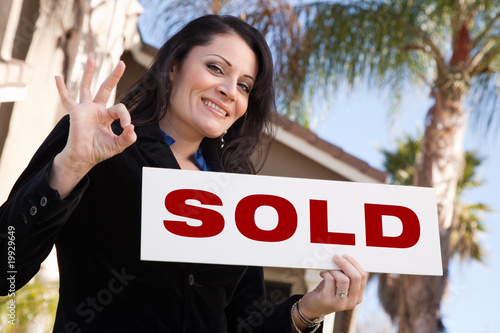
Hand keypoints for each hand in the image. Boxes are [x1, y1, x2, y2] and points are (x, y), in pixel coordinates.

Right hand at [49, 58, 136, 197]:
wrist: (84, 157)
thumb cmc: (100, 151)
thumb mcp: (118, 145)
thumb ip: (128, 138)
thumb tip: (133, 128)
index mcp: (108, 116)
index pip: (120, 108)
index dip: (126, 116)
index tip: (128, 127)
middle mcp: (97, 109)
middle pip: (105, 88)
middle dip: (114, 76)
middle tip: (121, 63)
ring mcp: (85, 109)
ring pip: (86, 87)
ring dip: (88, 73)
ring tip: (91, 59)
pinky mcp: (75, 113)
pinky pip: (67, 99)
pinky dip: (61, 88)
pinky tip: (57, 77)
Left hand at [297, 254, 366, 320]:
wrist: (312, 308)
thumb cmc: (327, 292)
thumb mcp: (340, 285)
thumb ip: (345, 275)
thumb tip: (344, 258)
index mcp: (358, 297)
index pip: (362, 277)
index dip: (354, 264)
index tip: (346, 256)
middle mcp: (352, 302)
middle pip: (356, 277)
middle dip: (346, 264)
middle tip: (336, 257)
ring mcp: (340, 303)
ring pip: (344, 279)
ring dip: (334, 270)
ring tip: (328, 268)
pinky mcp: (328, 300)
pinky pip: (330, 280)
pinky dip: (326, 273)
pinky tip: (322, 274)